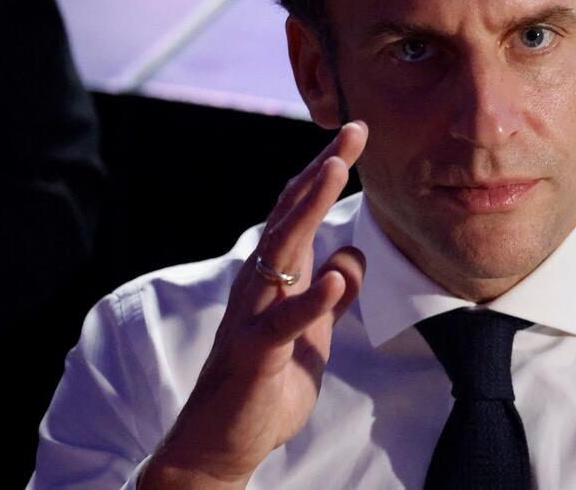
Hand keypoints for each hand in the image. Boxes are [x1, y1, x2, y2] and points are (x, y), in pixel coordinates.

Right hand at [141, 121, 368, 489]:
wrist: (219, 445)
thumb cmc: (264, 384)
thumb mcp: (311, 334)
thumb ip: (329, 297)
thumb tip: (350, 257)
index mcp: (274, 276)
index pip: (299, 212)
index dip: (326, 173)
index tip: (355, 136)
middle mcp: (258, 285)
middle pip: (289, 215)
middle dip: (322, 170)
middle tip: (353, 131)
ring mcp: (251, 315)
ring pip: (279, 252)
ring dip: (308, 209)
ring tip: (337, 171)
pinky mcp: (253, 354)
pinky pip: (282, 323)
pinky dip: (309, 301)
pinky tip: (334, 279)